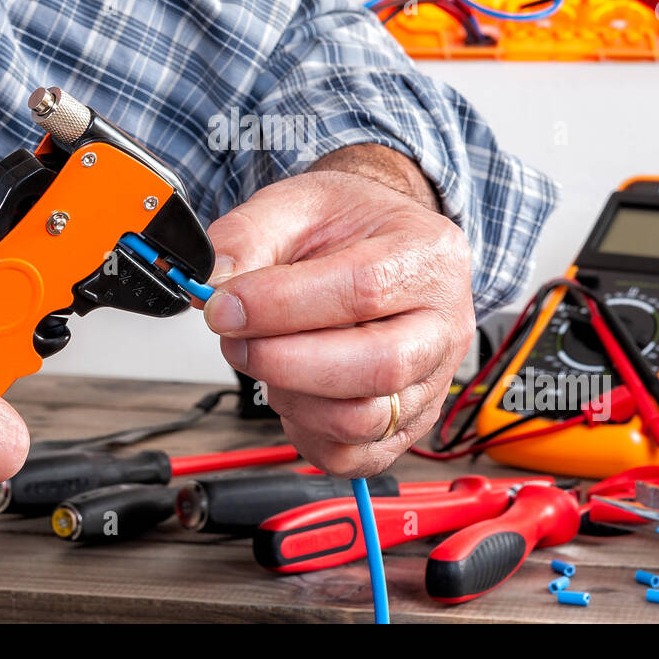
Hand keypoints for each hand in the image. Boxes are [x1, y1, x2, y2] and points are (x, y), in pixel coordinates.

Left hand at [204, 146, 474, 475]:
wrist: (376, 244)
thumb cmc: (349, 225)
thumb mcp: (297, 202)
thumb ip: (249, 235)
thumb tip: (213, 284)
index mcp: (429, 255)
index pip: (363, 290)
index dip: (282, 305)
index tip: (225, 306)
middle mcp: (445, 324)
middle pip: (377, 367)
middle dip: (284, 360)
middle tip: (235, 338)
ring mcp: (433, 381)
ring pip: (364, 420)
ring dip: (290, 396)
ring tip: (262, 357)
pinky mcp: (409, 423)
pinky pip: (355, 456)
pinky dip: (305, 432)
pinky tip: (288, 389)